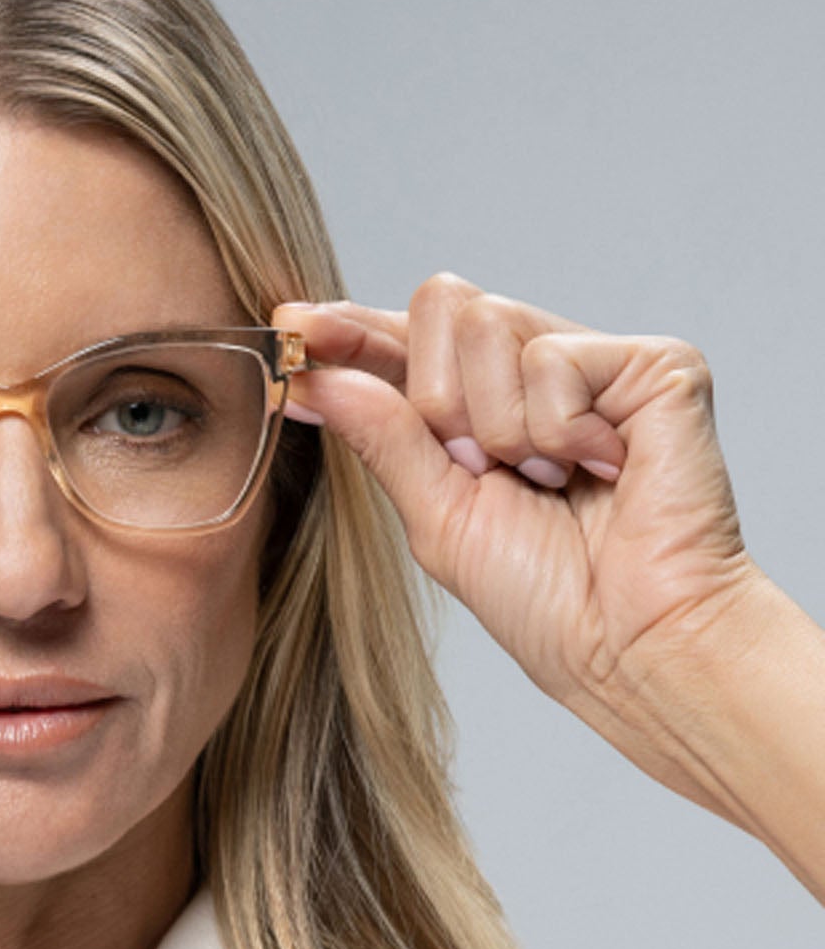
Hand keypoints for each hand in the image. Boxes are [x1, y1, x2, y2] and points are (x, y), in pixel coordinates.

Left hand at [274, 273, 759, 733]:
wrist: (627, 645)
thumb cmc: (544, 597)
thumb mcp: (434, 515)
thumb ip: (380, 435)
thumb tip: (312, 375)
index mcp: (477, 404)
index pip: (401, 339)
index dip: (346, 328)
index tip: (290, 325)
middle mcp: (534, 369)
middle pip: (440, 303)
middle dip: (436, 398)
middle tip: (482, 468)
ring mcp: (595, 362)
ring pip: (488, 323)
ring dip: (497, 426)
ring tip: (546, 478)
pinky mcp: (657, 365)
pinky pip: (553, 359)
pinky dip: (559, 431)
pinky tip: (600, 470)